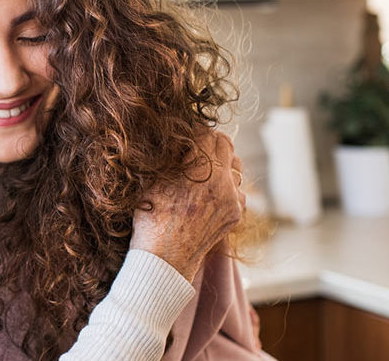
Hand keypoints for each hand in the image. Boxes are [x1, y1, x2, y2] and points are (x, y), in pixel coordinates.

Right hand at [130, 131, 244, 280]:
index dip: (196, 131)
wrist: (163, 259)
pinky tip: (210, 194)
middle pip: (226, 146)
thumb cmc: (151, 218)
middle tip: (197, 148)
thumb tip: (179, 140)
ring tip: (204, 171)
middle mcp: (222, 181)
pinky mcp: (235, 214)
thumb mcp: (153, 179)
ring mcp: (232, 198)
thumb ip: (172, 156)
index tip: (188, 134)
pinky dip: (227, 187)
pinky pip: (237, 190)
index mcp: (200, 168)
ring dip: (222, 164)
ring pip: (235, 168)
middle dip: (211, 143)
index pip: (207, 133)